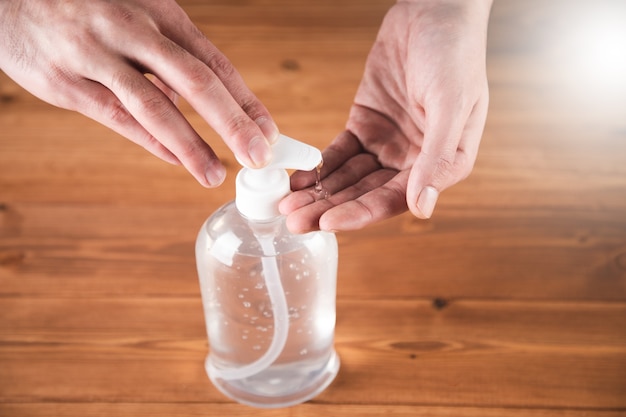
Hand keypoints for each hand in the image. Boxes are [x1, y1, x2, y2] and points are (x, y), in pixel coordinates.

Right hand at [0, 0, 278, 186]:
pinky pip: (116, 117)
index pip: (214, 61)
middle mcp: (131, 29)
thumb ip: (167, 59)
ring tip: (214, 174)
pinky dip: (150, 142)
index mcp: (158, 12)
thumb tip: (195, 104)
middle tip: (257, 156)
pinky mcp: (64, 82)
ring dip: (190, 144)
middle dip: (231, 123)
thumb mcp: (135, 17)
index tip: (268, 132)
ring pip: (154, 105)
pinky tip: (174, 160)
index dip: (245, 100)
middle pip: (195, 80)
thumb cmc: (86, 10)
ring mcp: (96, 54)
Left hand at [280, 0, 491, 231]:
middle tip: (294, 221)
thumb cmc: (455, 54)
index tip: (327, 223)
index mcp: (441, 163)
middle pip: (365, 194)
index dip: (360, 213)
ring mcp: (387, 143)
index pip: (395, 199)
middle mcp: (413, 161)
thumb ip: (437, 158)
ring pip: (348, 178)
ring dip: (319, 193)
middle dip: (329, 209)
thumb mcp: (452, 104)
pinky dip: (318, 167)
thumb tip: (422, 208)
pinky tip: (297, 179)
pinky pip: (339, 153)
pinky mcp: (365, 124)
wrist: (433, 10)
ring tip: (288, 206)